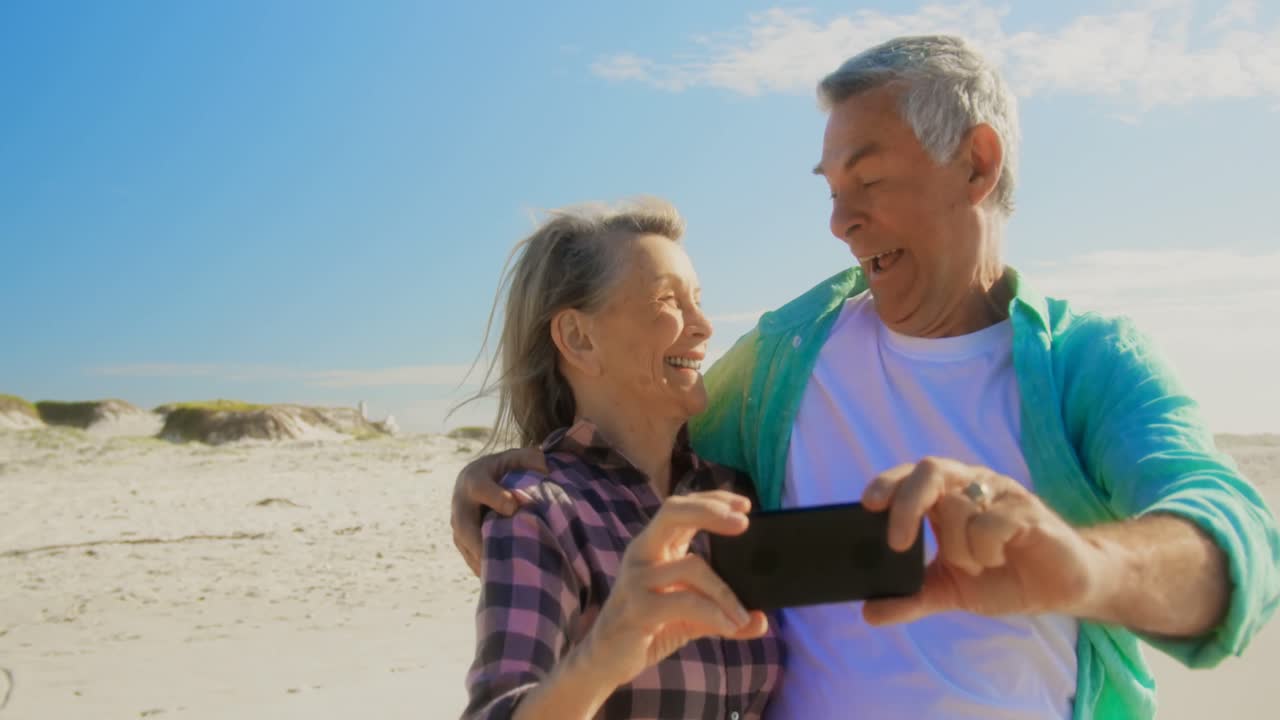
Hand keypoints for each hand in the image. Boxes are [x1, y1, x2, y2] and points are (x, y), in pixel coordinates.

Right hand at [450, 447, 546, 574]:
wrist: (479, 479)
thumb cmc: (504, 468)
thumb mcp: (515, 458)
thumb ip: (529, 458)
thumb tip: (545, 468)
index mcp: (473, 479)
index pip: (480, 488)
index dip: (495, 497)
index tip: (514, 507)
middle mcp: (461, 504)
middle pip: (465, 526)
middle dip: (480, 542)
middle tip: (501, 558)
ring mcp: (458, 525)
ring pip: (466, 546)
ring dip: (482, 561)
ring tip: (506, 577)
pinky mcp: (461, 541)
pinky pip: (470, 557)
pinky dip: (484, 569)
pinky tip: (503, 580)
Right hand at [579, 491, 769, 687]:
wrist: (604, 662)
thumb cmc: (647, 630)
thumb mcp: (690, 618)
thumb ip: (722, 614)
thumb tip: (761, 621)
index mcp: (654, 547)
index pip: (681, 508)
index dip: (712, 500)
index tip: (745, 506)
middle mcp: (642, 554)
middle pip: (673, 512)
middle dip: (710, 510)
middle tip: (743, 523)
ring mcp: (637, 579)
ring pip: (691, 565)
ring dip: (725, 593)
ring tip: (743, 616)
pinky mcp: (637, 608)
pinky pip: (685, 601)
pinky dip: (714, 614)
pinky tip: (730, 627)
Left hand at [860, 457, 1102, 624]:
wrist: (1061, 588)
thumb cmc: (1002, 577)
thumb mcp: (950, 590)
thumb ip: (912, 598)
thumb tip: (869, 613)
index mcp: (948, 496)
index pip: (911, 475)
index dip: (888, 483)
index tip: (868, 505)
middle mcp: (972, 485)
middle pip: (931, 470)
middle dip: (907, 504)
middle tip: (899, 543)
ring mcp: (1001, 494)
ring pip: (958, 506)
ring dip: (956, 548)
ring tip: (974, 566)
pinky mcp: (1027, 511)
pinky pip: (991, 523)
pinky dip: (984, 549)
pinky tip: (996, 560)